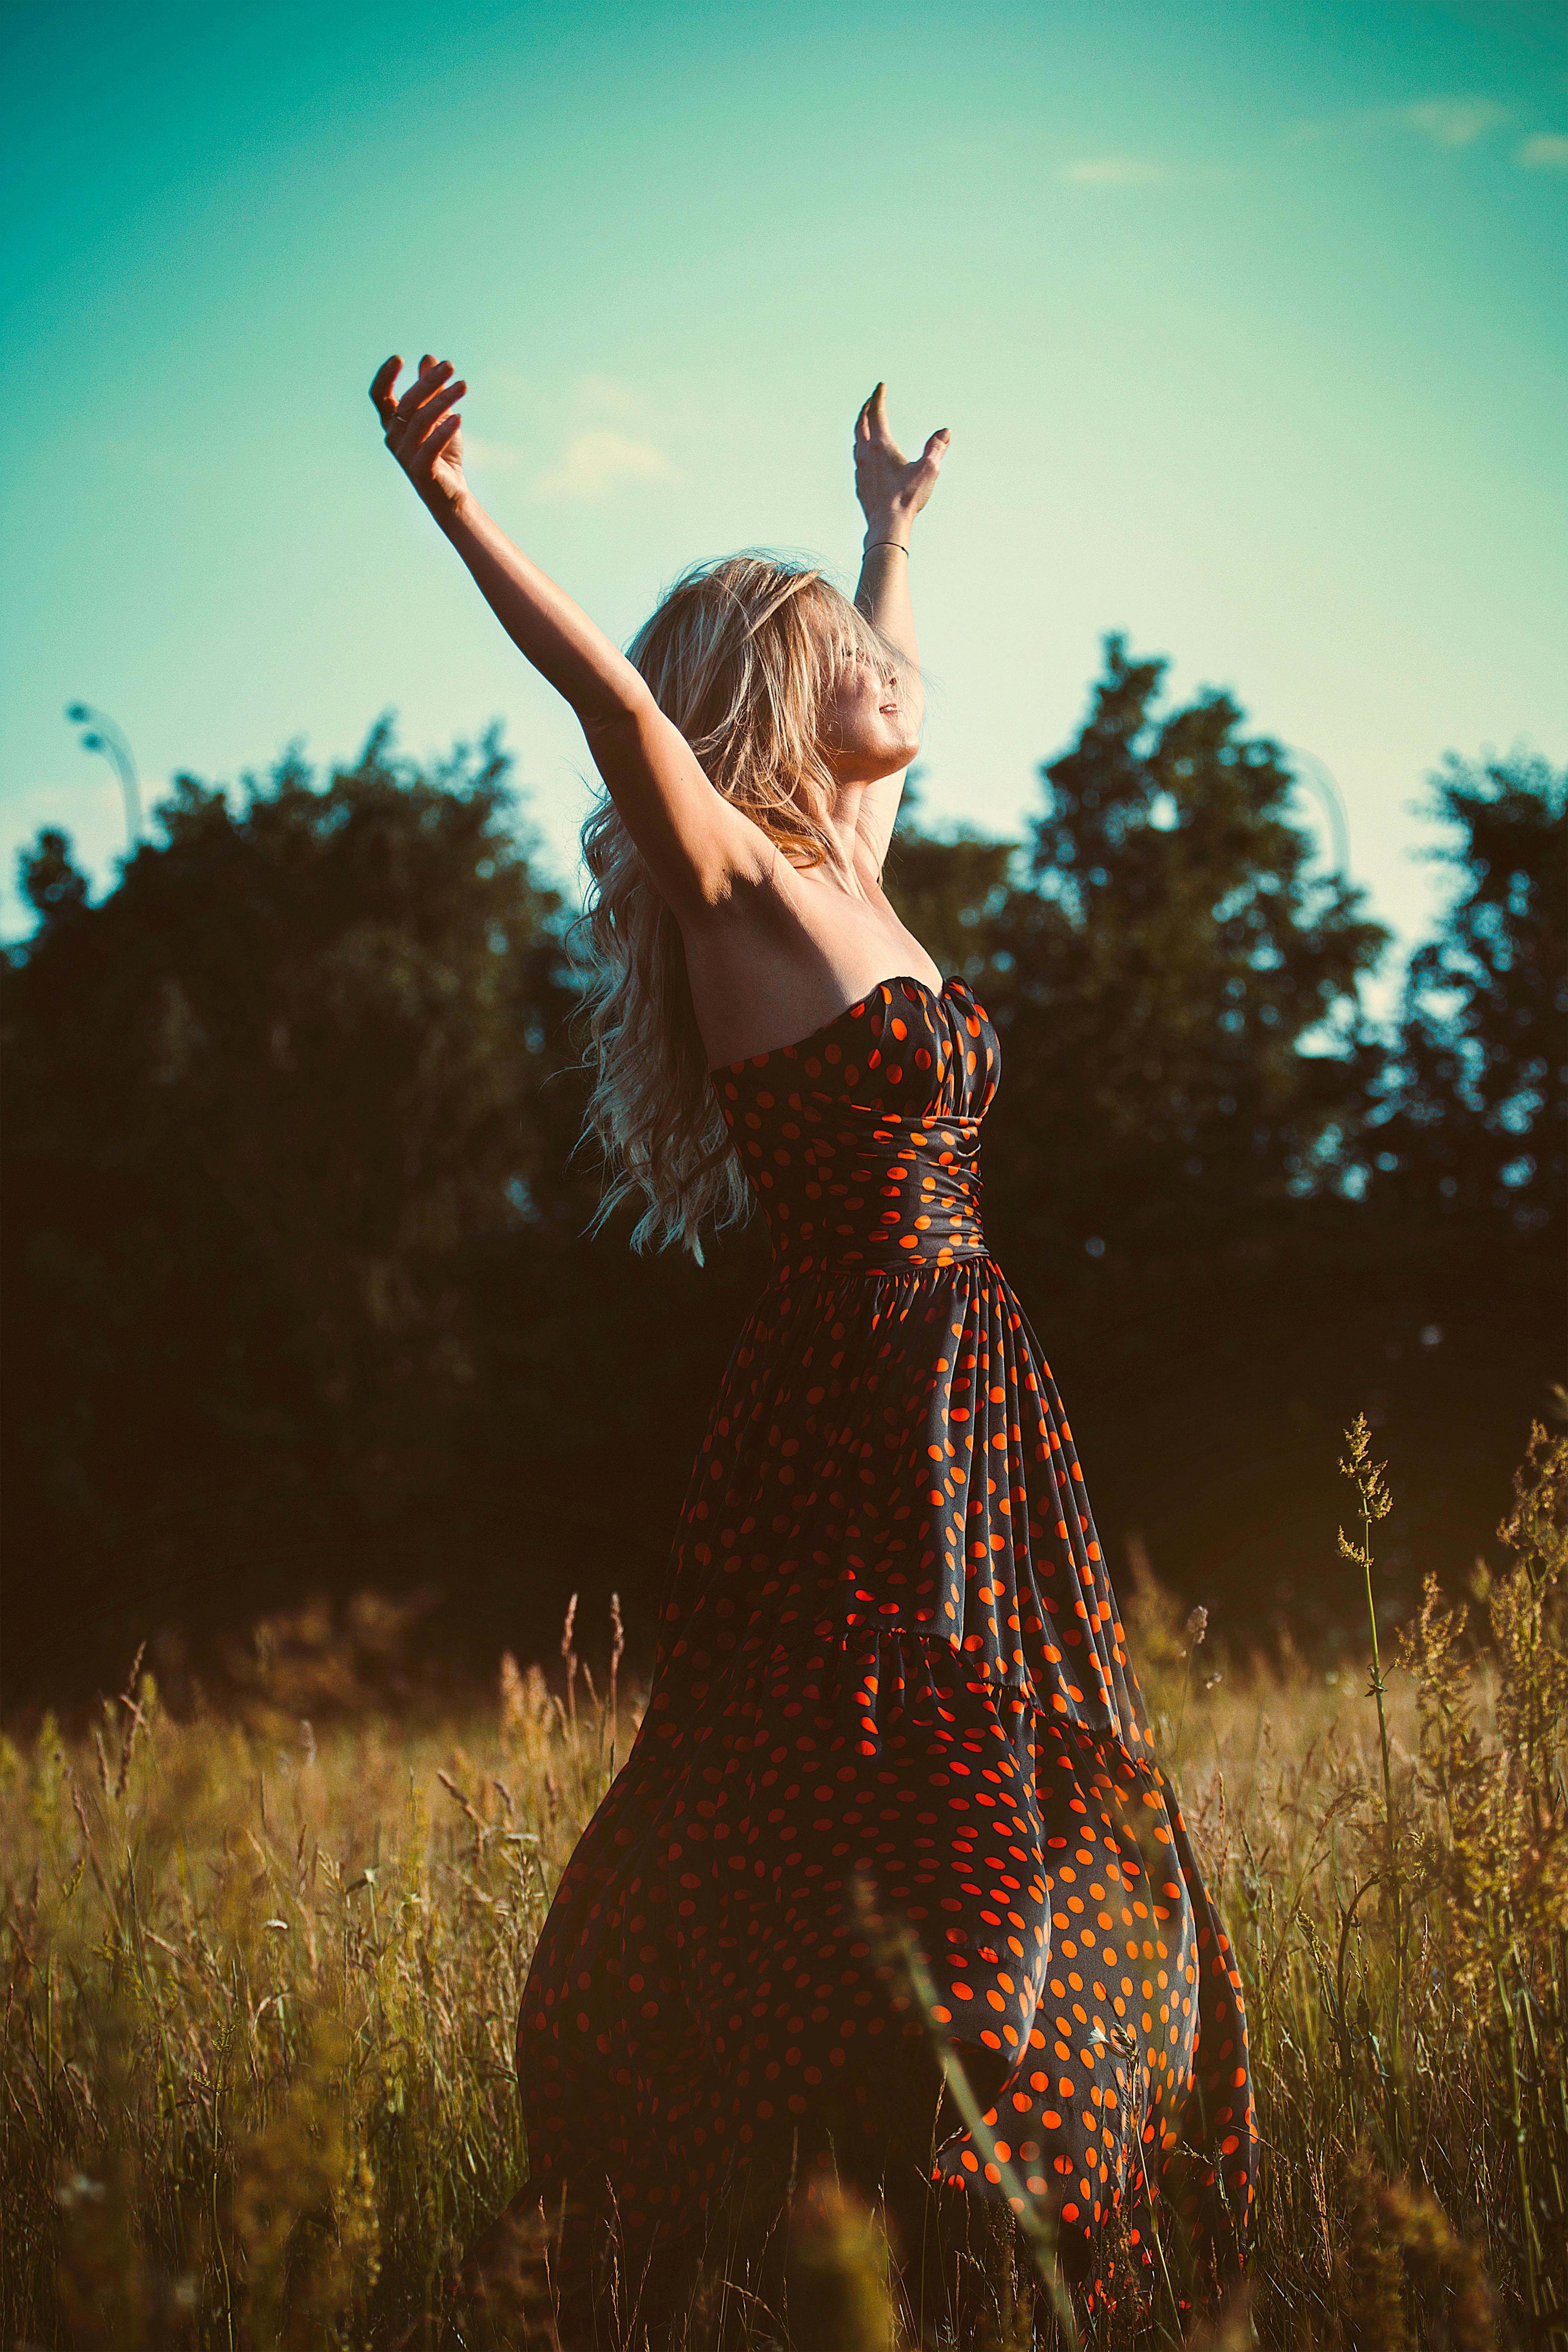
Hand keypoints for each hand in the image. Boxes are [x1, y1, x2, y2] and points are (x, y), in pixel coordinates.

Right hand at [369, 353, 468, 516]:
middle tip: (450, 366)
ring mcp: (405, 455)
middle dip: (428, 382)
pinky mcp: (420, 470)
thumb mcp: (438, 416)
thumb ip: (432, 390)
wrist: (449, 492)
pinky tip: (460, 417)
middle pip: (407, 403)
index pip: (379, 396)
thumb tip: (429, 358)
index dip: (384, 377)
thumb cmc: (441, 452)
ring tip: (463, 386)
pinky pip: (430, 446)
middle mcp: (393, 438)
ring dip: (443, 400)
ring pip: (421, 421)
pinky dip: (445, 431)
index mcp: (392, 423)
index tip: (399, 358)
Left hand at [853, 384, 948, 543]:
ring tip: (866, 423)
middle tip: (871, 399)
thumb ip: (936, 448)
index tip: (880, 385)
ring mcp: (860, 469)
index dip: (879, 397)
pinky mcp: (859, 483)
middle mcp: (866, 454)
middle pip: (861, 423)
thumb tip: (944, 431)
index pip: (876, 413)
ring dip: (861, 427)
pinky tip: (865, 454)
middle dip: (866, 408)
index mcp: (881, 446)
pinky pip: (857, 459)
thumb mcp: (928, 470)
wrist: (886, 526)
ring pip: (856, 440)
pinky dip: (860, 447)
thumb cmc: (907, 498)